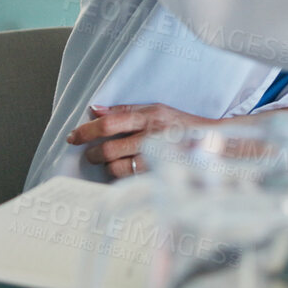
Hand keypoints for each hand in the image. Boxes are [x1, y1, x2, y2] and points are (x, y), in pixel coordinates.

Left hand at [69, 103, 209, 178]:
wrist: (212, 142)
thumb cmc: (181, 124)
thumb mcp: (156, 108)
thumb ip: (125, 109)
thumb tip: (95, 109)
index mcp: (148, 116)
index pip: (109, 123)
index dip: (87, 131)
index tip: (74, 137)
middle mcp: (151, 136)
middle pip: (110, 148)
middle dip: (94, 154)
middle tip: (93, 154)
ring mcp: (157, 157)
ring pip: (118, 167)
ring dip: (108, 167)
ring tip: (111, 163)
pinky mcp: (160, 173)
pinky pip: (130, 179)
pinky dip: (121, 177)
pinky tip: (124, 172)